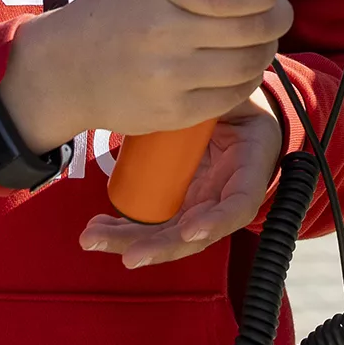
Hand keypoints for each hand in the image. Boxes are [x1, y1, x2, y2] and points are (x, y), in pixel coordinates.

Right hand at [0, 0, 292, 151]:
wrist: (65, 69)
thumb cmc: (111, 13)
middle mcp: (165, 34)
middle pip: (251, 30)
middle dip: (278, 17)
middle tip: (278, 11)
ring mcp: (169, 77)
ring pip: (248, 64)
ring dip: (267, 49)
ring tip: (261, 39)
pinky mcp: (173, 111)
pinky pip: (231, 96)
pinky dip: (247, 80)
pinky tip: (240, 67)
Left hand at [78, 96, 284, 267]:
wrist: (238, 115)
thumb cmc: (242, 105)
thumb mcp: (239, 99)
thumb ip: (223, 98)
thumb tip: (199, 90)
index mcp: (248, 172)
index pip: (239, 206)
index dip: (216, 222)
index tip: (190, 230)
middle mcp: (223, 199)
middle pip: (194, 236)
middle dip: (159, 247)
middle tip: (129, 254)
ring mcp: (198, 206)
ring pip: (166, 235)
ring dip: (130, 240)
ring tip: (95, 238)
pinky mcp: (177, 205)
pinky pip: (152, 224)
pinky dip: (125, 230)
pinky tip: (98, 231)